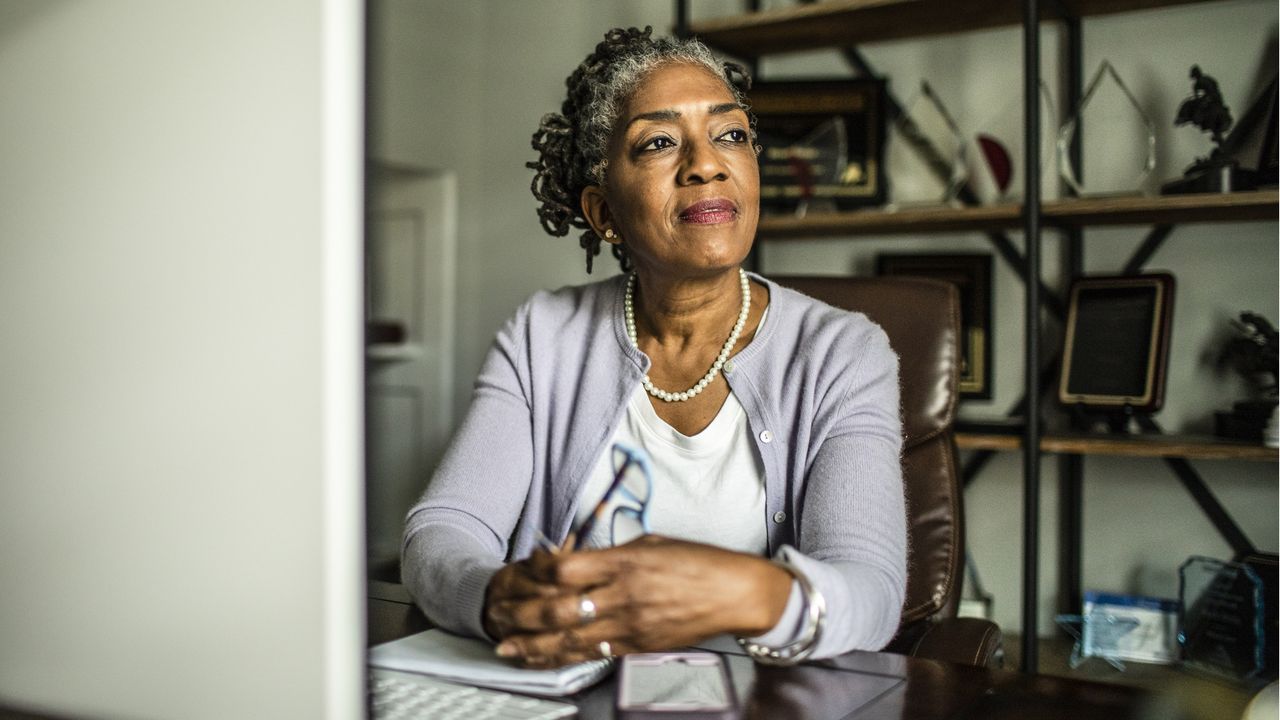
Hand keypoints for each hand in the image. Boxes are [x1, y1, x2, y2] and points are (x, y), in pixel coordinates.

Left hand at [486, 535, 792, 667]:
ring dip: (532, 645)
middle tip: (497, 614)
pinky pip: (593, 655)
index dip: (535, 569)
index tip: (522, 568)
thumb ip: (613, 553)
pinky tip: (542, 660)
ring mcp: (630, 624)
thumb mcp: (652, 543)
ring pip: (569, 639)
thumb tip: (578, 558)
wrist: (736, 593)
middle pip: (558, 608)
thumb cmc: (698, 562)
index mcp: (625, 561)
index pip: (565, 567)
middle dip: (521, 613)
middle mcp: (623, 595)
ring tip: (505, 647)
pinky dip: (562, 658)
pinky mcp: (638, 646)